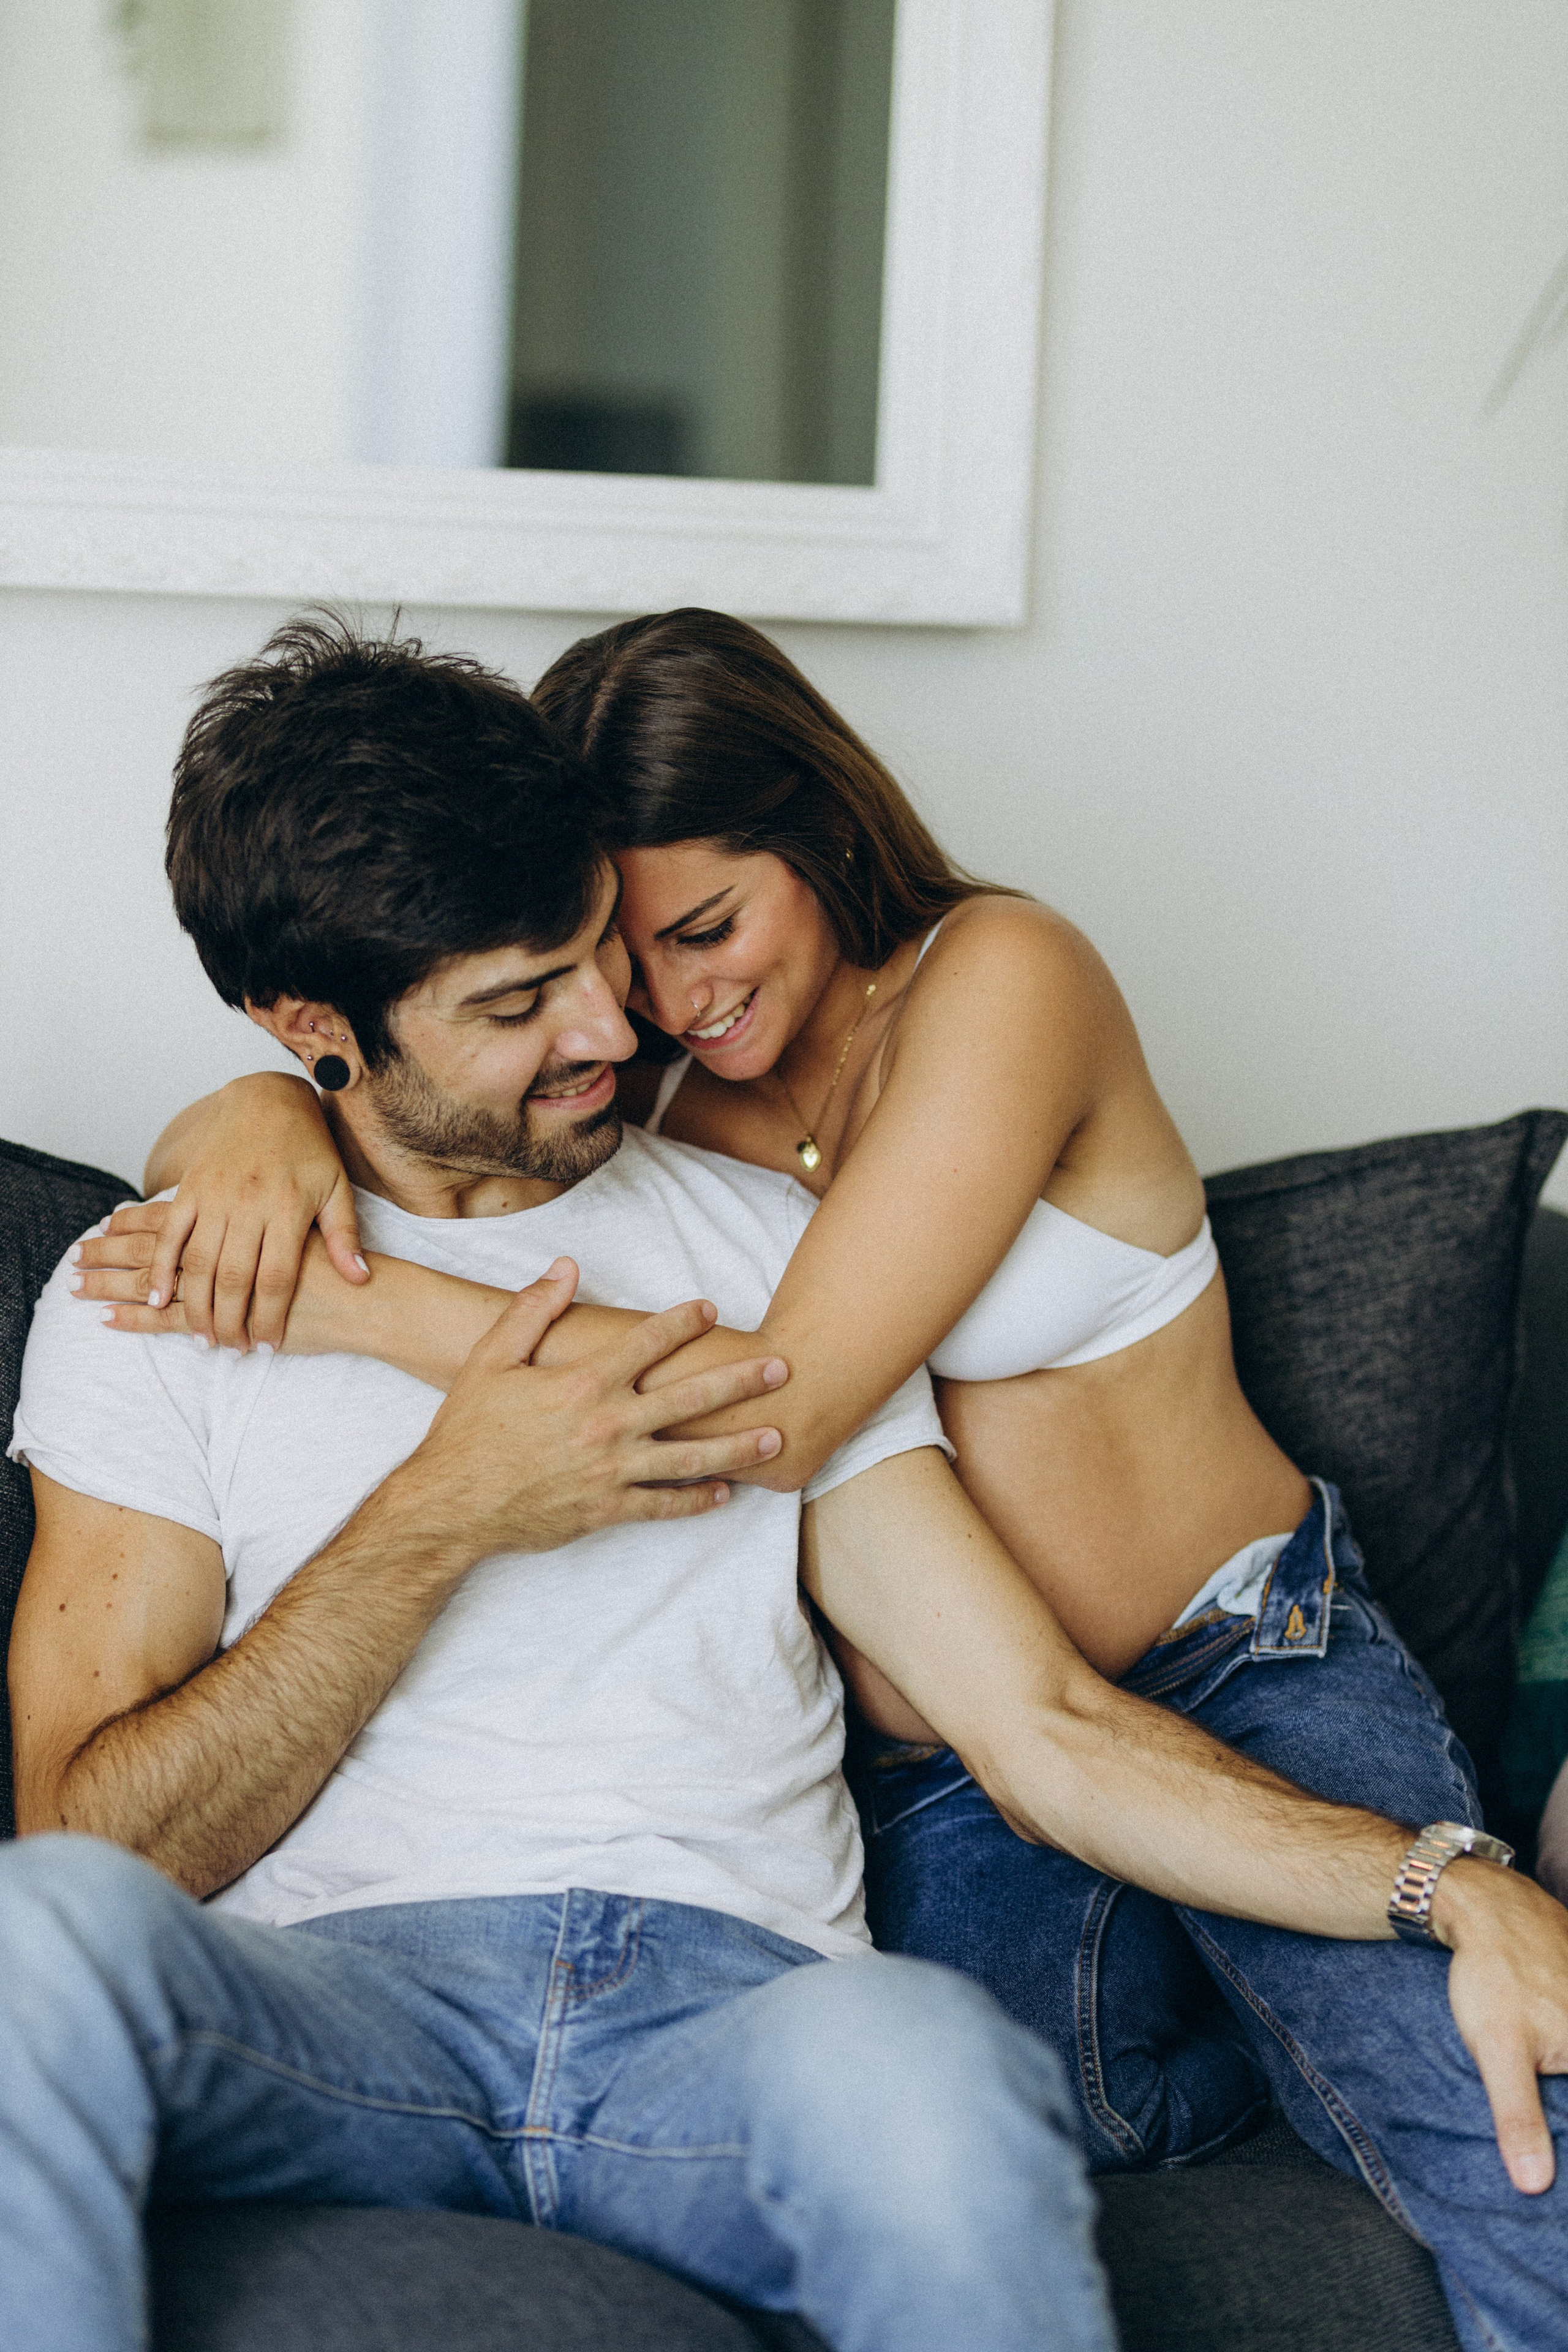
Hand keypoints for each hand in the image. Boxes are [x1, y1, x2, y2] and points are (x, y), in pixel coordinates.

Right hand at [115, 1074, 362, 1350]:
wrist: (267, 1099)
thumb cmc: (309, 1148)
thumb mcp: (337, 1188)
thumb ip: (344, 1236)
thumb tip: (360, 1279)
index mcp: (288, 1209)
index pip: (276, 1279)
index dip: (270, 1319)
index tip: (268, 1348)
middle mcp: (248, 1204)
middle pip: (233, 1279)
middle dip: (231, 1323)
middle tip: (233, 1351)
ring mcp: (214, 1196)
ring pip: (198, 1263)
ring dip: (196, 1306)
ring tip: (204, 1338)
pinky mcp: (190, 1188)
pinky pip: (169, 1235)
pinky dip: (160, 1268)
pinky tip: (159, 1299)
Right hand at [399, 1258, 789, 1549]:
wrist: (451, 1505)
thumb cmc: (468, 1430)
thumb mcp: (491, 1359)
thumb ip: (533, 1310)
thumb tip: (566, 1266)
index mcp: (584, 1383)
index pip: (649, 1342)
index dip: (684, 1322)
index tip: (711, 1309)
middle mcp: (609, 1425)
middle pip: (692, 1398)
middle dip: (741, 1381)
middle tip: (781, 1369)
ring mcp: (613, 1471)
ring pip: (692, 1458)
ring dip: (738, 1446)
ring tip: (775, 1436)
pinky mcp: (608, 1510)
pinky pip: (664, 1506)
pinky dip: (697, 1501)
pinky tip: (724, 1492)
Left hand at [1437, 1857, 1567, 2191]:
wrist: (1487, 1904)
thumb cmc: (1493, 1974)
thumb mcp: (1499, 2051)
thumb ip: (1519, 2119)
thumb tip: (1533, 2187)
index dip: (1562, 2145)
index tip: (1554, 2167)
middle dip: (1559, 2119)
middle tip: (1540, 2134)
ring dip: (1557, 2092)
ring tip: (1543, 2113)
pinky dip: (1558, 2051)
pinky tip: (1546, 2056)